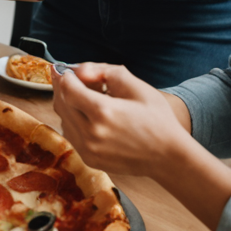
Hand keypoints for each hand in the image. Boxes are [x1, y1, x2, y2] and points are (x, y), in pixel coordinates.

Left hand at [52, 61, 187, 178]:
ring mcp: (89, 150)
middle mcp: (92, 133)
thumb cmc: (157, 120)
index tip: (66, 70)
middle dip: (62, 88)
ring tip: (81, 96)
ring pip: (63, 119)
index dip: (65, 77)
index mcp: (103, 112)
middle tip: (66, 77)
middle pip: (61, 103)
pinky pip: (71, 135)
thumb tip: (79, 70)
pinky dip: (73, 122)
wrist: (169, 157)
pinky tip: (86, 115)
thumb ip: (105, 71)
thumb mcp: (137, 86)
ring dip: (67, 105)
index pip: (68, 89)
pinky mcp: (90, 159)